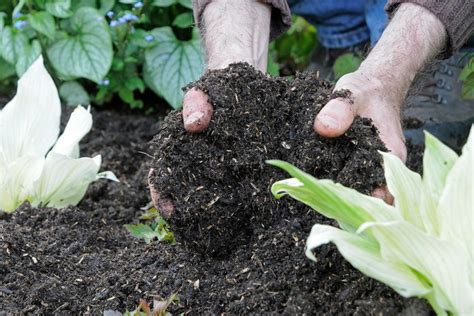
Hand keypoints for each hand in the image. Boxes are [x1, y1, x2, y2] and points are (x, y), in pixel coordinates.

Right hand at [148, 0, 271, 214]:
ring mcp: (215, 167)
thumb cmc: (218, 88)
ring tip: (217, 231)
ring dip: (207, 212)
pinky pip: (230, 187)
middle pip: (182, 192)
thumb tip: (193, 124)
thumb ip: (197, 103)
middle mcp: (194, 162)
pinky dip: (230, 202)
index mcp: (178, 148)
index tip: (169, 210)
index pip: (161, 175)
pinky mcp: (236, 168)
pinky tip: (240, 213)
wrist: (245, 85)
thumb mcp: (205, 91)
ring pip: (205, 194)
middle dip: (185, 213)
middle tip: (194, 231)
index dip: (161, 194)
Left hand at [314, 2, 446, 202]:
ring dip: (339, 195)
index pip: (382, 193)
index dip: (361, 203)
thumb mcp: (351, 94)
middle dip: (346, 203)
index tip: (334, 202)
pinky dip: (336, 182)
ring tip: (311, 195)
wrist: (372, 86)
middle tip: (316, 201)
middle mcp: (385, 166)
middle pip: (369, 198)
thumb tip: (324, 128)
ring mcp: (373, 166)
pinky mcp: (360, 163)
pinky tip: (314, 182)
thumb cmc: (367, 90)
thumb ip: (339, 110)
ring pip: (359, 191)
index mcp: (390, 155)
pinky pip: (350, 179)